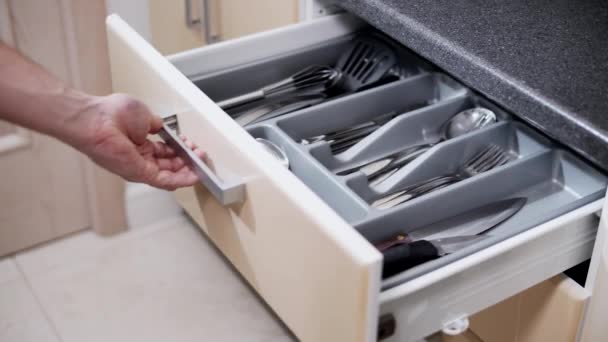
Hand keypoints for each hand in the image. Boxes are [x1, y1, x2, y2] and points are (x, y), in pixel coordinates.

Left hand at [68, 93, 204, 189]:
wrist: (96, 120)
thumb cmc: (110, 114)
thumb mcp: (143, 115)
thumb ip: (156, 124)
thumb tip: (163, 127)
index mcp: (138, 144)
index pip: (166, 152)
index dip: (181, 149)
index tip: (192, 145)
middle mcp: (139, 157)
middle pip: (170, 165)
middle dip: (188, 160)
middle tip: (200, 155)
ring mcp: (139, 167)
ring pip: (170, 175)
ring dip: (188, 170)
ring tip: (201, 164)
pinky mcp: (139, 173)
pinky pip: (165, 180)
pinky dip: (181, 179)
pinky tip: (194, 176)